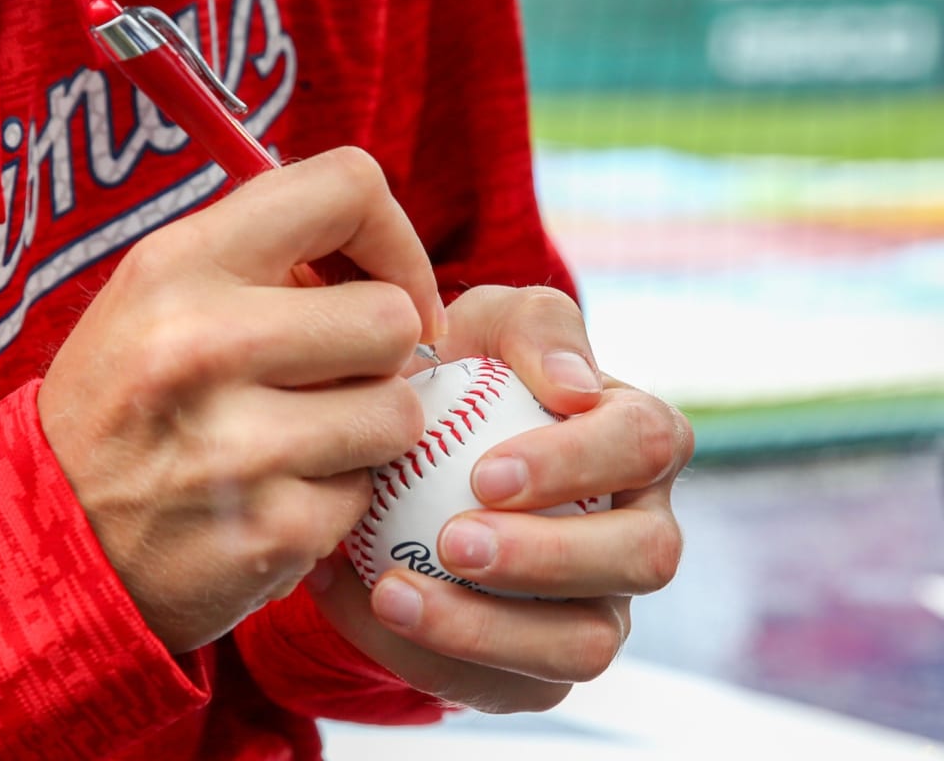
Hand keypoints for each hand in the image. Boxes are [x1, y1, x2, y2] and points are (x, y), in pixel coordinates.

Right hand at [39, 148, 445, 652]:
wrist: (45, 537)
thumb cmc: (120, 401)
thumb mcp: (156, 296)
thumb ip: (260, 259)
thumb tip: (386, 263)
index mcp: (176, 265)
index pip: (347, 187)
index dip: (391, 237)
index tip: (381, 284)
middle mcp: (203, 346)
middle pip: (391, 318)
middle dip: (374, 353)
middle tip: (322, 378)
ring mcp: (238, 448)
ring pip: (398, 413)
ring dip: (362, 431)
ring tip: (292, 440)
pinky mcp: (272, 532)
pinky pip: (365, 496)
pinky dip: (331, 501)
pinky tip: (268, 499)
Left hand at [308, 284, 691, 711]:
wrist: (407, 454)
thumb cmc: (462, 374)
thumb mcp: (486, 326)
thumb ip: (533, 328)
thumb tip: (573, 384)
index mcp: (639, 439)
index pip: (646, 443)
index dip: (576, 463)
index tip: (484, 472)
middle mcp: (639, 528)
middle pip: (644, 557)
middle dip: (550, 556)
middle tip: (451, 542)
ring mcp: (601, 605)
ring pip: (587, 644)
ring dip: (491, 628)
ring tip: (395, 593)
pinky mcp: (543, 667)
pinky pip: (508, 685)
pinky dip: (431, 657)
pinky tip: (365, 607)